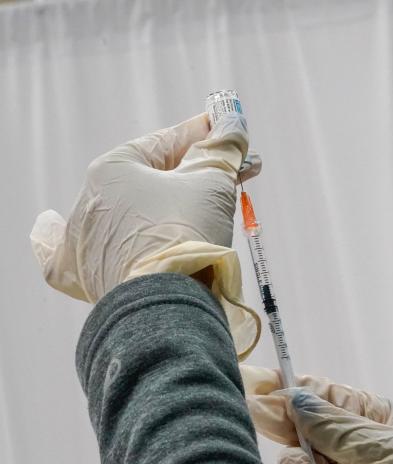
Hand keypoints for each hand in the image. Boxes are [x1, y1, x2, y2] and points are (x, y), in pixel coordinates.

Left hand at [31, 113, 247, 301]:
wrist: (165, 299)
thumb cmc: (185, 231)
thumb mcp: (211, 183)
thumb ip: (222, 151)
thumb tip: (234, 127)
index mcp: (113, 167)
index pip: (166, 143)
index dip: (202, 136)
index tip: (226, 132)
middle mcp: (89, 198)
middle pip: (146, 179)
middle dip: (187, 175)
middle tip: (223, 174)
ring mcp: (82, 238)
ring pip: (121, 213)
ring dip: (152, 206)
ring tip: (185, 211)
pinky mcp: (83, 274)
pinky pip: (65, 251)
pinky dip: (60, 237)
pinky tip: (51, 224)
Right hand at [241, 365, 392, 463]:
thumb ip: (345, 430)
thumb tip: (297, 401)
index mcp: (369, 419)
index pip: (323, 395)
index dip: (291, 387)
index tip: (263, 383)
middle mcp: (344, 446)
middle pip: (296, 421)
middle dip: (277, 416)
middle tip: (259, 411)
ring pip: (289, 456)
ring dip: (291, 458)